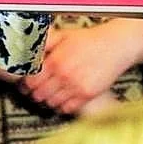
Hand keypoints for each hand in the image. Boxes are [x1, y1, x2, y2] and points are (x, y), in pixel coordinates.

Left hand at [22, 20, 142, 115]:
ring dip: (49, 99)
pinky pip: (66, 109)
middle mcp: (64, 74)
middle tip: (40, 88)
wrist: (116, 45)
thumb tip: (27, 49)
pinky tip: (65, 96)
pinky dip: (63, 105)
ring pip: (51, 103)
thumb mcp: (65, 35)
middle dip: (36, 93)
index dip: (26, 83)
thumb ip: (45, 42)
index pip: (30, 81)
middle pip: (38, 95)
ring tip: (53, 92)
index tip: (28, 83)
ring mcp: (76, 86)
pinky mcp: (87, 95)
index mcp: (56, 60)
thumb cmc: (90, 40)